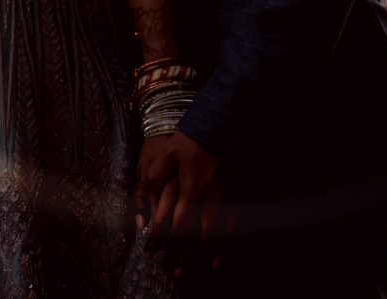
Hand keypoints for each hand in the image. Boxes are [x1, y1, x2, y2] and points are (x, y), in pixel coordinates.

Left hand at [136, 131, 224, 260]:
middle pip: (201, 235)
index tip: (156, 248)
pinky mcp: (237, 189)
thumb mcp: (166, 154)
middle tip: (179, 267)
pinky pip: (235, 218)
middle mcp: (210, 197)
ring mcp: (226, 194)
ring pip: (220, 230)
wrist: (219, 120)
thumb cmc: (189, 138)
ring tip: (204, 262)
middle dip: (190, 253)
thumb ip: (154, 178)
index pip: (180, 224)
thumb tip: (149, 197)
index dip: (168, 239)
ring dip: (211, 249)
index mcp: (191, 189)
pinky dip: (230, 234)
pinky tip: (225, 242)